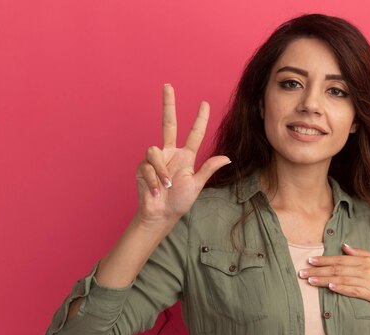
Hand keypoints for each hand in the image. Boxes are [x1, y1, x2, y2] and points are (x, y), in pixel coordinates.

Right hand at [135, 84, 229, 226]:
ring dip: (161, 171)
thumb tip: (227, 157)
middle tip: (168, 85)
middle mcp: (170, 153)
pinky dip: (153, 180)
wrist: (161, 215)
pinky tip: (155, 191)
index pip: (194, 133)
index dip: (200, 119)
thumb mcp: (197, 185)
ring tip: (166, 187)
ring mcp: (155, 159)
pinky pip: (147, 166)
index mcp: (186, 156)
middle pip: (168, 123)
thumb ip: (208, 169)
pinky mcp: (142, 167)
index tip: (205, 104)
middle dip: (168, 104)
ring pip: (154, 151)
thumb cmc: (179, 201)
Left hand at [297, 243, 369, 311]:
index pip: (339, 259)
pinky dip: (342, 288)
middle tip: (302, 272)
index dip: (323, 260)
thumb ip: (359, 253)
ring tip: (310, 281)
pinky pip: (354, 290)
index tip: (310, 261)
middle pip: (337, 269)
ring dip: (325, 280)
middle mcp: (365, 269)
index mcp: (364, 260)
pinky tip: (331, 288)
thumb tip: (344, 246)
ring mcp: (369, 281)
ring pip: (342, 279)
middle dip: (318, 271)